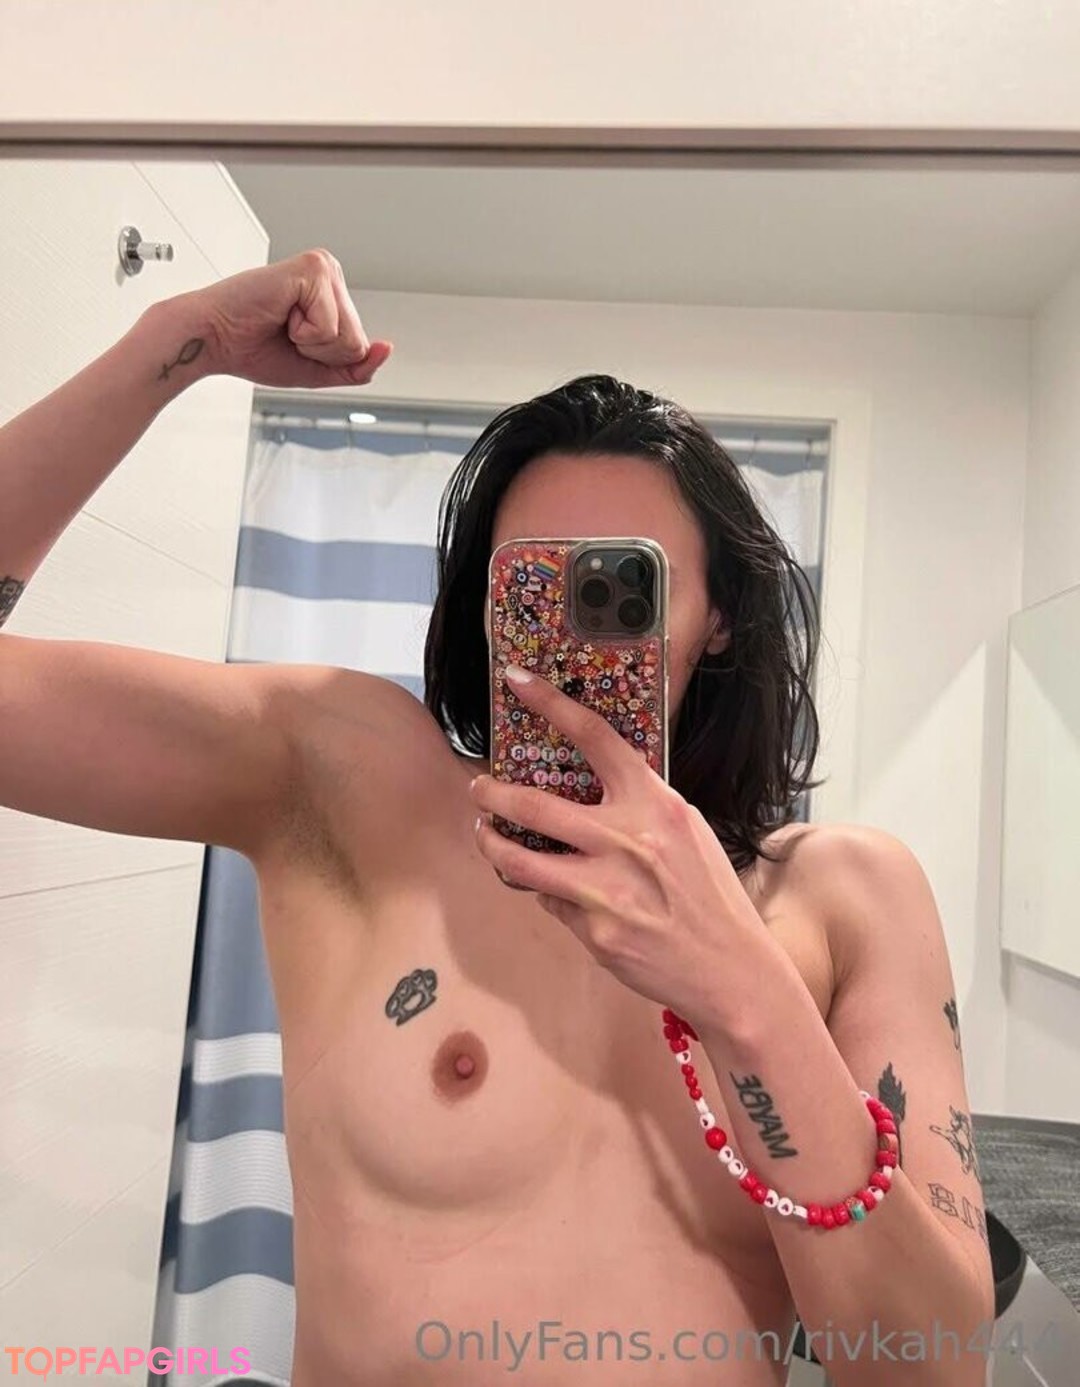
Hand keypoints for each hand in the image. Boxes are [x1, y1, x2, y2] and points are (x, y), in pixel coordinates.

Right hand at [170, 248, 392, 388]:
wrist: (211, 340)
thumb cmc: (253, 348)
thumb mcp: (316, 368)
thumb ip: (355, 366)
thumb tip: (386, 349)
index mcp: (332, 293)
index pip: (359, 347)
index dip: (325, 359)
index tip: (291, 341)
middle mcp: (331, 274)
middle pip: (358, 343)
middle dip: (320, 352)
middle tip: (285, 333)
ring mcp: (324, 268)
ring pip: (348, 338)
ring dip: (311, 344)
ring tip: (282, 323)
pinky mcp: (313, 268)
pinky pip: (330, 328)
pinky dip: (304, 334)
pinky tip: (280, 314)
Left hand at [470, 664, 765, 1026]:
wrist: (731, 969)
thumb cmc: (710, 896)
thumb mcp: (687, 832)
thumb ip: (639, 808)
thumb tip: (586, 793)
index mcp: (656, 803)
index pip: (596, 738)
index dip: (551, 702)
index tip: (517, 681)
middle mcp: (627, 839)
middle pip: (534, 804)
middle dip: (492, 794)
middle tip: (477, 788)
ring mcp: (606, 888)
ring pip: (520, 861)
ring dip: (492, 844)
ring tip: (484, 834)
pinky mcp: (593, 930)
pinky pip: (551, 902)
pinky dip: (549, 894)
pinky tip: (559, 894)